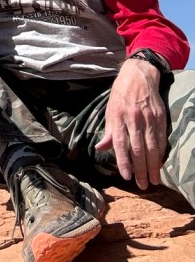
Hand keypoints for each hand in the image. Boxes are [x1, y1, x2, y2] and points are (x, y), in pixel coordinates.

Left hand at [96, 57, 167, 189]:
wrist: (138, 75)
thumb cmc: (120, 95)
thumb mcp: (109, 109)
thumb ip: (108, 131)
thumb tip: (100, 148)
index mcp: (117, 116)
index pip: (119, 143)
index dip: (123, 161)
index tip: (126, 176)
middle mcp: (133, 118)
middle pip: (137, 148)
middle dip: (140, 169)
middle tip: (143, 185)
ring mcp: (148, 118)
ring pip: (151, 146)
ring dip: (153, 166)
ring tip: (154, 180)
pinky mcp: (160, 117)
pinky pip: (161, 138)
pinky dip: (161, 153)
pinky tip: (160, 164)